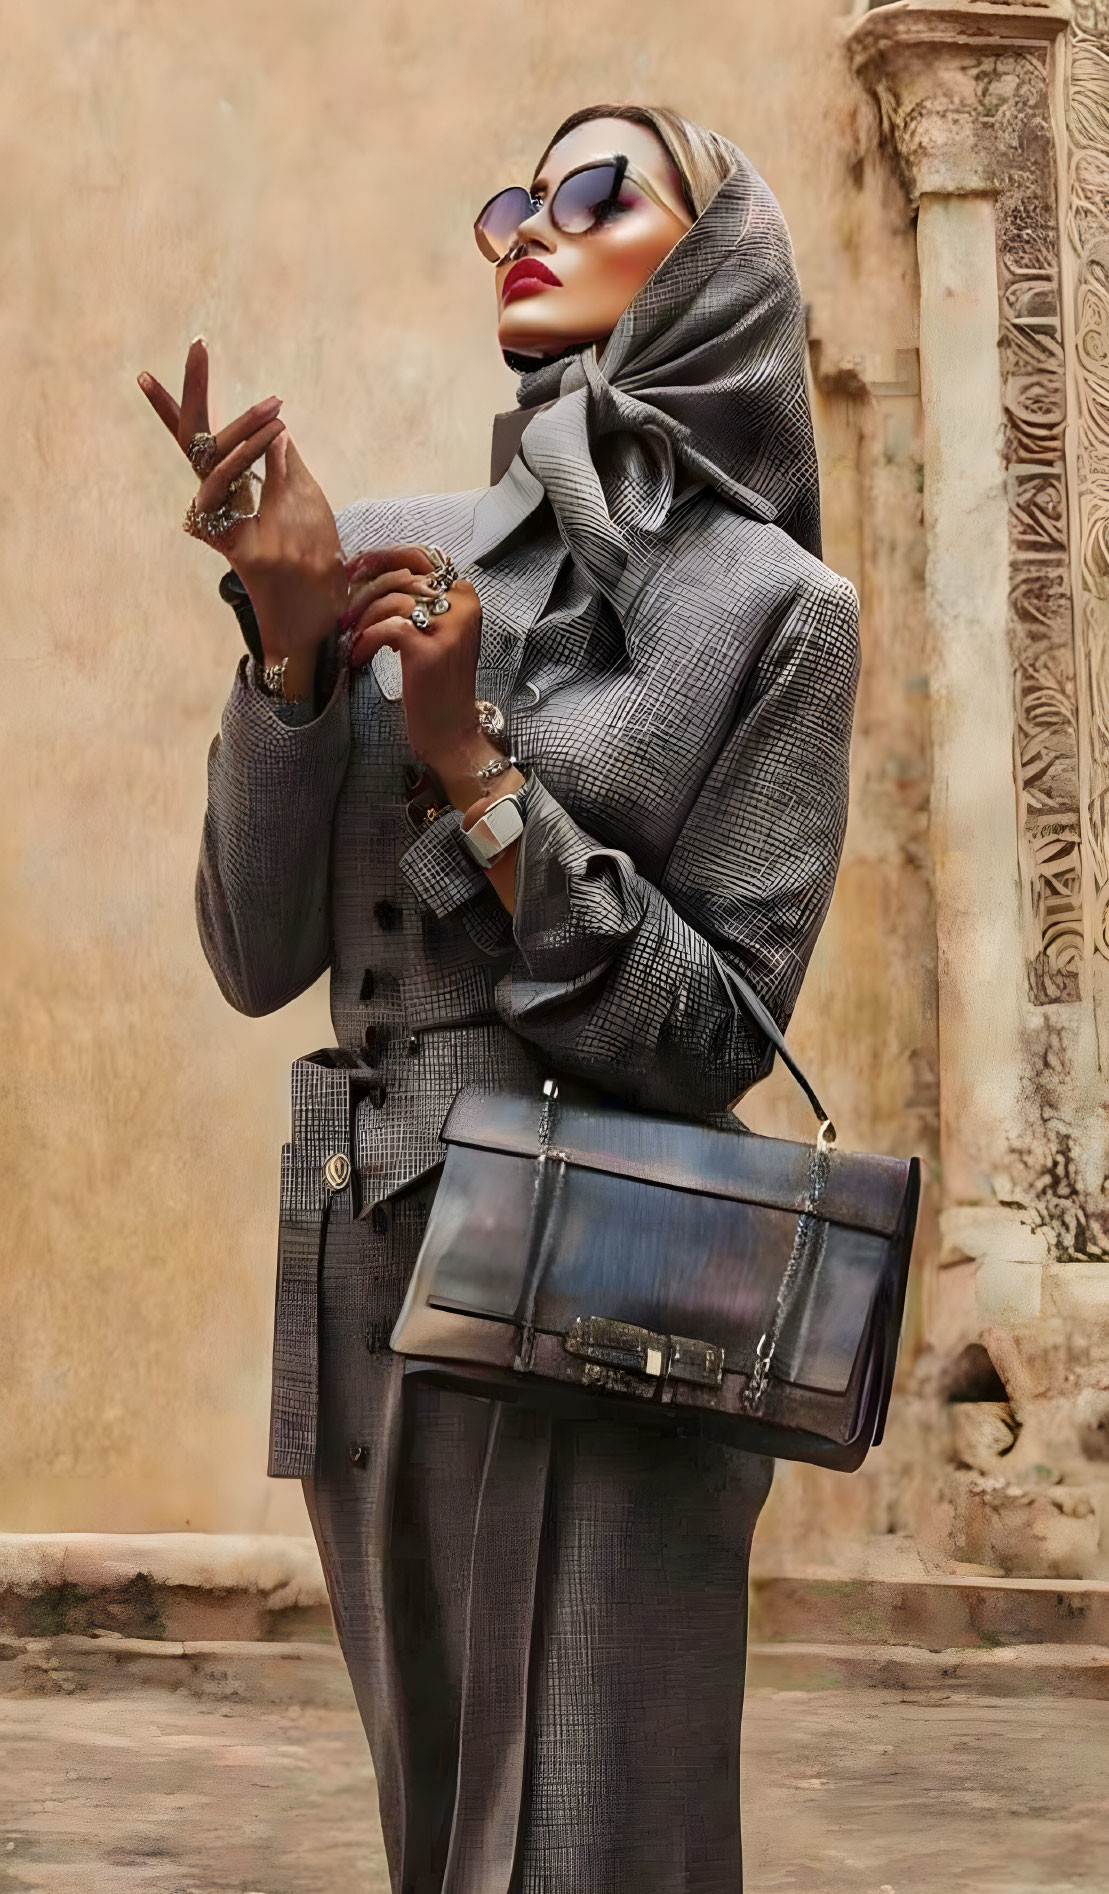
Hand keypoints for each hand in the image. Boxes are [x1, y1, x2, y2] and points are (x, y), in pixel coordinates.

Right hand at [138, 339, 346, 696]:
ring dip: (243, 433)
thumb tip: (279, 430)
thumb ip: (288, 470)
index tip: (145, 374)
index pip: (198, 444)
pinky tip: (273, 436)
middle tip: (196, 345)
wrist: (317, 626)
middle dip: (190, 392)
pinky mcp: (243, 550)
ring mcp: (229, 529)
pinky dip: (251, 463)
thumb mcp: (308, 508)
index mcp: (234, 496)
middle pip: (193, 444)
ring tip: (274, 410)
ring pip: (214, 466)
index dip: (173, 410)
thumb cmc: (315, 569)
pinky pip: (233, 498)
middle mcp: (222, 510)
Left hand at [343, 545, 508, 798]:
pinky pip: (386, 627)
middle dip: (364, 590)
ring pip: (390, 599)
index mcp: (464, 594)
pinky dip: (366, 642)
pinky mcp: (428, 648)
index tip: (354, 571)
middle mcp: (461, 604)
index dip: (382, 558)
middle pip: (401, 575)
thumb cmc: (437, 684)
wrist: (451, 731)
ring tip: (352, 640)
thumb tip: (367, 575)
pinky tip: (359, 658)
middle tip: (344, 612)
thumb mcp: (435, 633)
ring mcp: (448, 625)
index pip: (419, 556)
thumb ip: (416, 601)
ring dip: (362, 619)